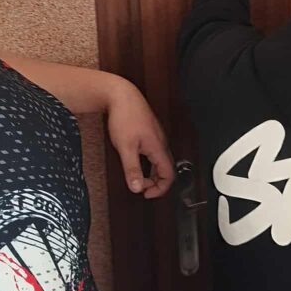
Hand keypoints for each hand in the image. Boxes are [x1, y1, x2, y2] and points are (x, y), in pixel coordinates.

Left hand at [106, 78, 175, 197]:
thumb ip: (132, 169)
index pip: (168, 174)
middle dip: (156, 182)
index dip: (160, 188)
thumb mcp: (125, 147)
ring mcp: (157, 136)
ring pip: (160, 160)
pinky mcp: (151, 132)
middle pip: (166, 169)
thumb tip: (137, 187)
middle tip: (141, 187)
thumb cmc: (125, 116)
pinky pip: (155, 152)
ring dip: (152, 172)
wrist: (122, 95)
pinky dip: (149, 163)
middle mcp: (161, 142)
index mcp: (158, 147)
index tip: (147, 194)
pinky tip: (137, 161)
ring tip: (138, 177)